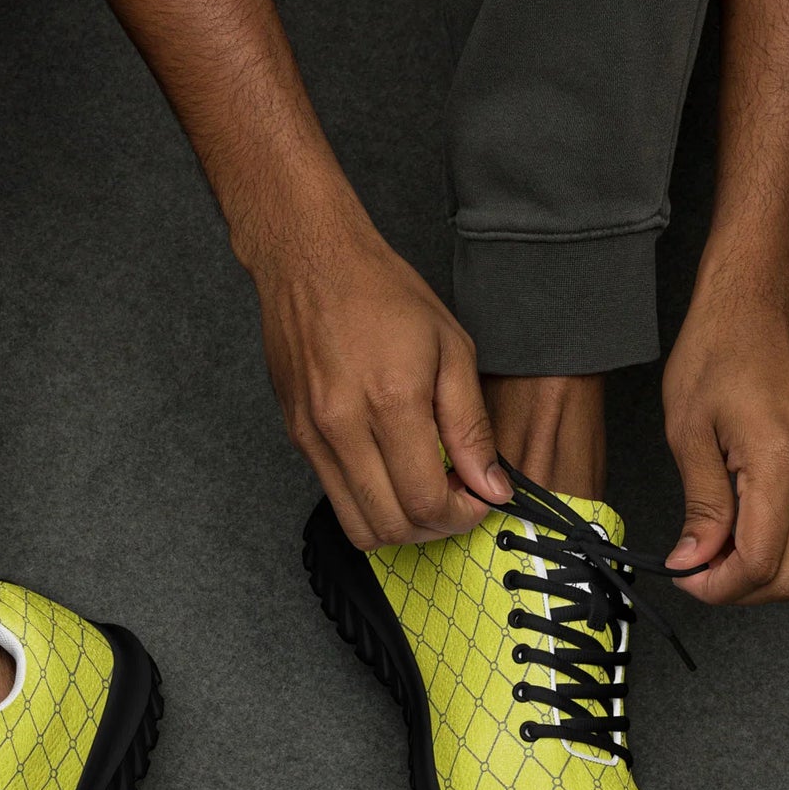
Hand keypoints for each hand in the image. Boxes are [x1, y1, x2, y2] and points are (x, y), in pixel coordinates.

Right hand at [246, 204, 511, 549]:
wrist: (309, 261)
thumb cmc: (382, 293)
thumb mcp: (451, 348)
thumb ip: (470, 426)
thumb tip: (491, 487)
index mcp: (391, 402)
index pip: (427, 500)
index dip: (462, 514)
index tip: (479, 497)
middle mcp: (344, 427)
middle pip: (392, 526)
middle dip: (434, 527)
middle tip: (456, 499)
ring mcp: (313, 437)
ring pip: (358, 526)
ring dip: (399, 526)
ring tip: (422, 492)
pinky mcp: (297, 437)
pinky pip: (335, 497)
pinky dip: (369, 503)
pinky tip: (391, 472)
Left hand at [662, 282, 788, 604]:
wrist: (757, 305)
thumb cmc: (718, 351)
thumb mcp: (688, 432)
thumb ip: (701, 505)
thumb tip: (694, 559)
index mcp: (784, 462)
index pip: (762, 561)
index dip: (718, 585)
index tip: (681, 576)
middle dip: (738, 588)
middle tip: (692, 571)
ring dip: (754, 570)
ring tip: (705, 549)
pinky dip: (770, 544)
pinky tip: (731, 530)